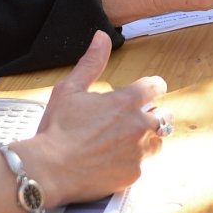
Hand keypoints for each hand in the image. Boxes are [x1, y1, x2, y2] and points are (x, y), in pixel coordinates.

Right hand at [24, 32, 167, 205]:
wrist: (49, 170)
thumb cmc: (57, 129)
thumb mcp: (70, 89)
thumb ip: (91, 63)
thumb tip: (101, 38)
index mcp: (126, 102)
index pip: (155, 87)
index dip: (153, 87)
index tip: (150, 91)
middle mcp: (139, 126)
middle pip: (164, 116)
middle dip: (154, 114)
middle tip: (136, 119)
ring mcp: (138, 152)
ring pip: (156, 142)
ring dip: (147, 139)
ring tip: (125, 142)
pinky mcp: (133, 174)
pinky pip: (141, 165)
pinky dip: (131, 162)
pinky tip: (113, 162)